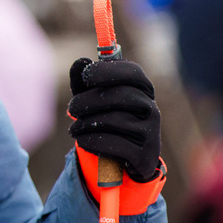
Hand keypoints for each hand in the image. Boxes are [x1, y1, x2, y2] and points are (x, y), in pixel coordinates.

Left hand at [67, 57, 160, 181]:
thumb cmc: (106, 118)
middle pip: (120, 95)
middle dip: (88, 100)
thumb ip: (84, 79)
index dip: (108, 70)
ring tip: (74, 128)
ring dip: (86, 124)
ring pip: (115, 120)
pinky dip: (93, 141)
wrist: (123, 160)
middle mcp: (151, 108)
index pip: (133, 72)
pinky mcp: (146, 155)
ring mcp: (151, 132)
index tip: (86, 75)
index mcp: (142, 89)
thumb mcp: (94, 97)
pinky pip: (117, 144)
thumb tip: (80, 62)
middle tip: (71, 108)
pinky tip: (82, 140)